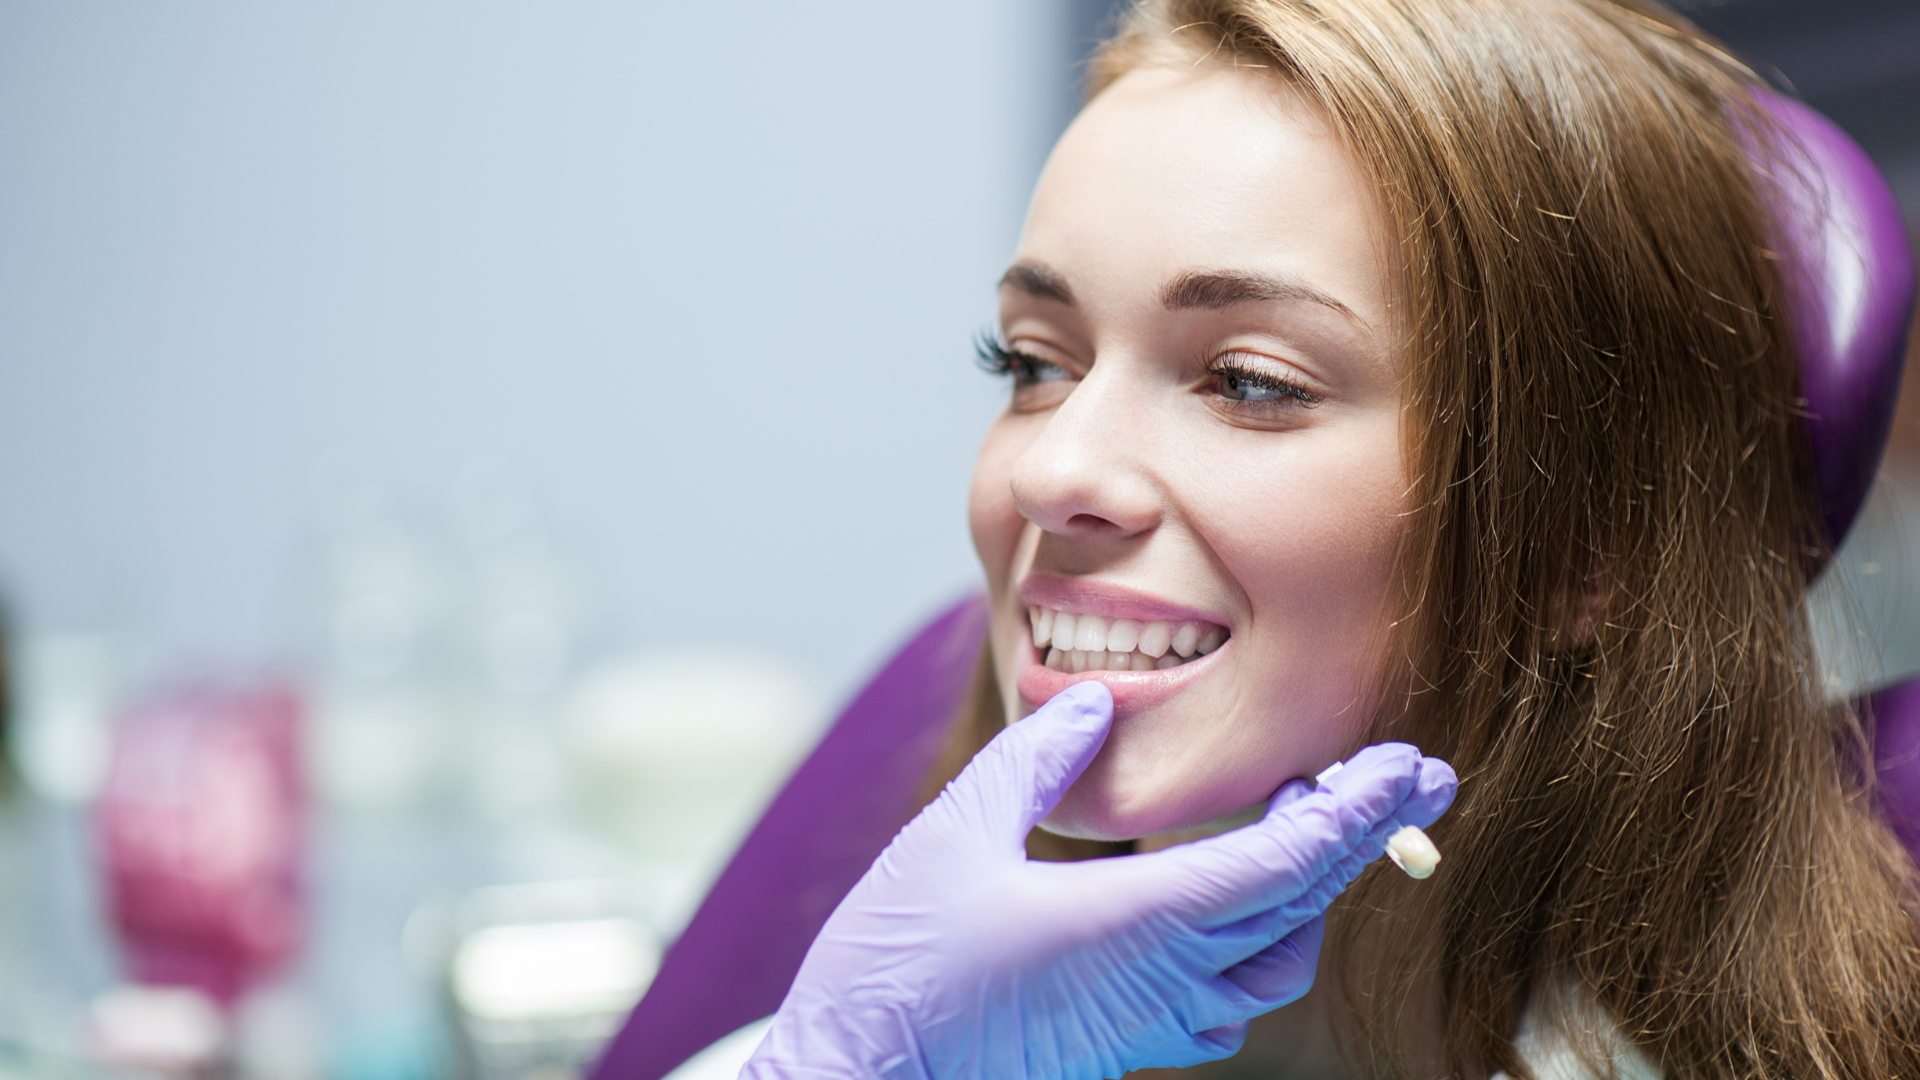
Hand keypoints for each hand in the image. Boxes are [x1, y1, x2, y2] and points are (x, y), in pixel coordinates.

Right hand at [742, 681, 1456, 1079]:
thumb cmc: (898, 967)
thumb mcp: (954, 835)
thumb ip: (1034, 761)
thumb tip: (1094, 702)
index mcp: (1135, 922)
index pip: (1283, 864)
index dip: (1352, 812)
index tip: (1406, 765)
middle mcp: (1162, 979)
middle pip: (1299, 905)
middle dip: (1364, 833)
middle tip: (1413, 774)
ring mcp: (1151, 1022)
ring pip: (1276, 962)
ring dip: (1312, 891)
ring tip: (1313, 823)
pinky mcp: (1128, 1045)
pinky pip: (1231, 1000)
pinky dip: (1262, 943)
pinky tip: (1237, 907)